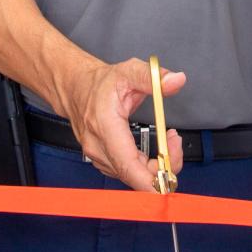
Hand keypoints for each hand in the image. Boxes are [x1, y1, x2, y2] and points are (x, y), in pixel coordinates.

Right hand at [49, 58, 184, 192]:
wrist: (75, 89)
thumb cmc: (99, 84)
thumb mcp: (129, 71)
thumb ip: (153, 77)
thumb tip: (176, 80)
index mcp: (105, 127)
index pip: (128, 166)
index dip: (151, 180)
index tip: (170, 178)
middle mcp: (98, 148)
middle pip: (136, 176)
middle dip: (164, 164)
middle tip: (174, 140)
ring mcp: (98, 157)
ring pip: (134, 177)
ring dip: (157, 165)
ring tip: (167, 140)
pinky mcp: (103, 162)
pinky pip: (129, 174)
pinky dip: (146, 166)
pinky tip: (154, 150)